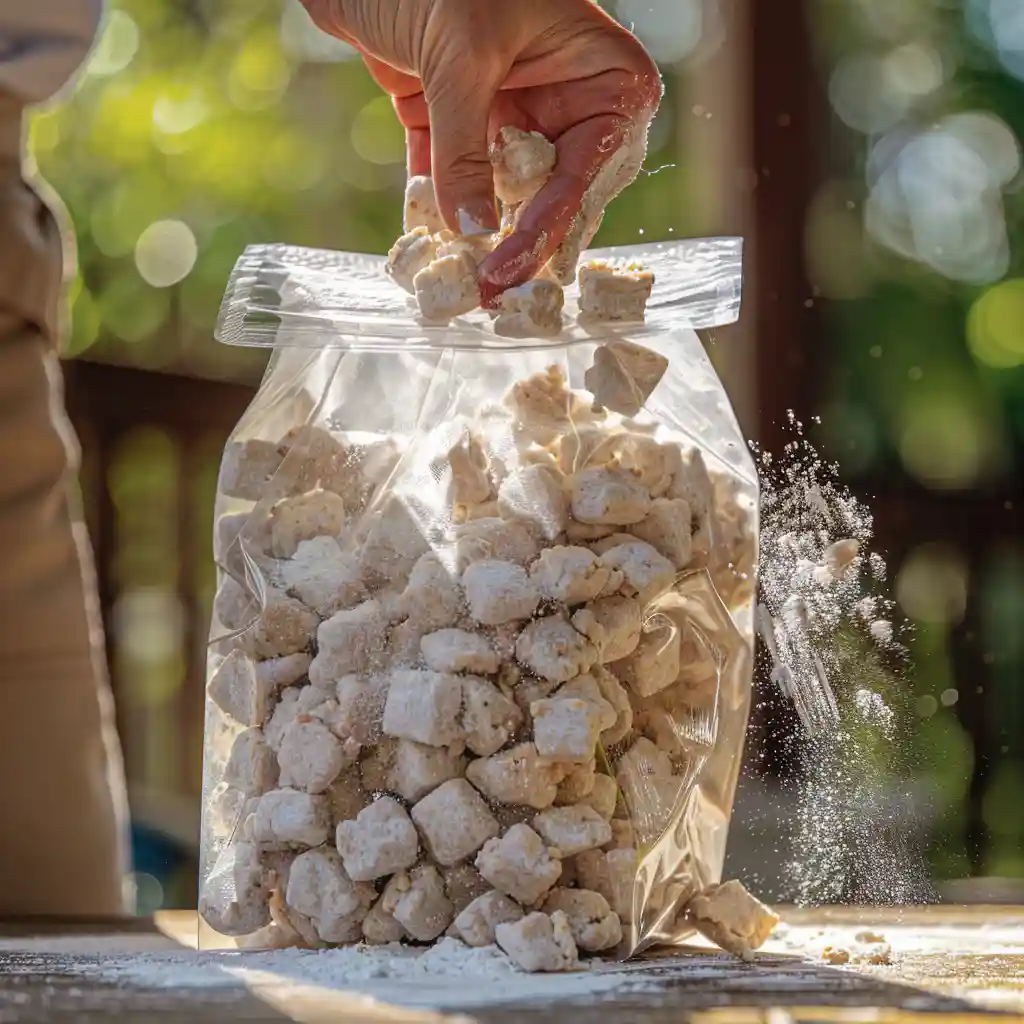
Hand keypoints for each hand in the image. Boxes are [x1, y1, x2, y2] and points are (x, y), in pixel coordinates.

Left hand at [300, 0, 660, 298]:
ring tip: (457, 290)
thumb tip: (472, 232)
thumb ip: (465, 147)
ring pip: (503, 197)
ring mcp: (515, 116)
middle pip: (553, 197)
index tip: (512, 272)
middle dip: (518, 246)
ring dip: (476, 239)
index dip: (549, 228)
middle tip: (492, 300)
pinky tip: (424, 251)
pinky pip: (453, 178)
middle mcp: (568, 104)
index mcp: (603, 77)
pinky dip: (435, 210)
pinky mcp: (461, 122)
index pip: (586, 171)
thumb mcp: (461, 54)